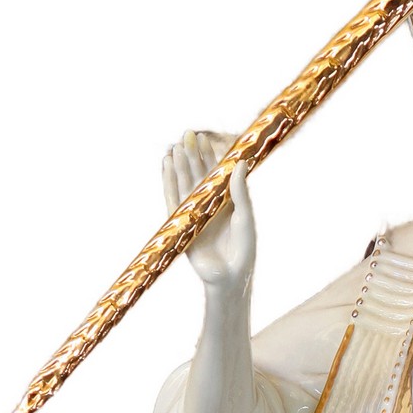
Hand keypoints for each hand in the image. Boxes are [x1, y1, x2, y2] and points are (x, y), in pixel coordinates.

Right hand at [163, 129, 253, 298]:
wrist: (228, 278)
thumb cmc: (243, 251)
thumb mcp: (245, 218)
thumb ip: (240, 192)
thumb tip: (240, 163)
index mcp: (227, 202)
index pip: (216, 174)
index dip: (209, 156)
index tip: (205, 138)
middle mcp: (209, 205)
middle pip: (198, 175)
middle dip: (192, 155)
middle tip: (188, 134)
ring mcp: (194, 213)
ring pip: (184, 184)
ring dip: (180, 165)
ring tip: (175, 146)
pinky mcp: (181, 223)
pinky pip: (172, 198)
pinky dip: (169, 182)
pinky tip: (167, 166)